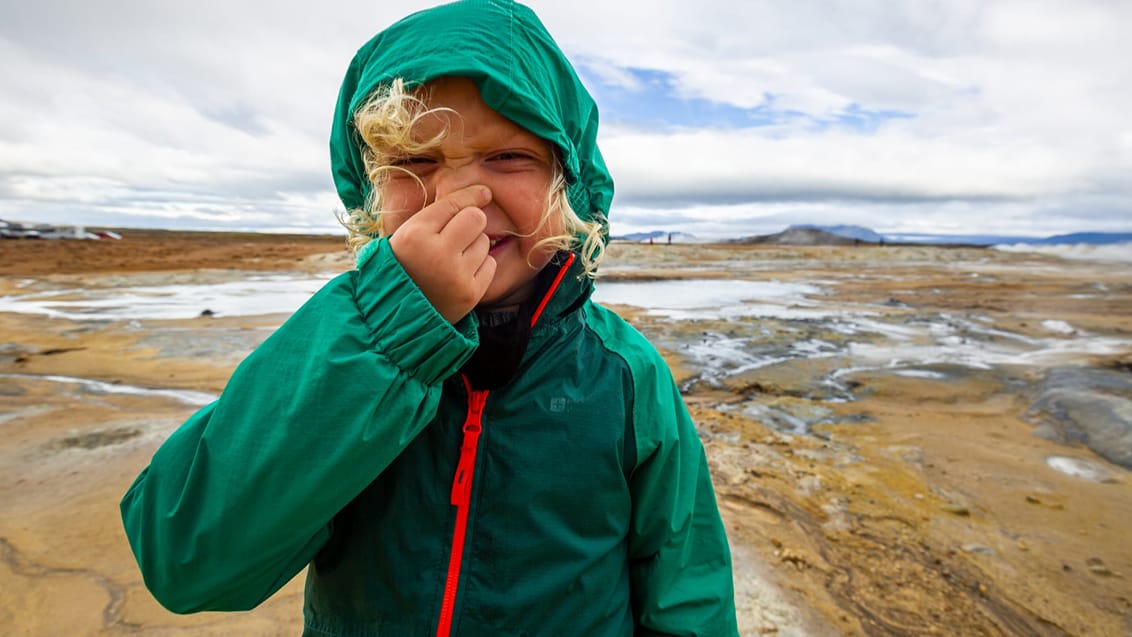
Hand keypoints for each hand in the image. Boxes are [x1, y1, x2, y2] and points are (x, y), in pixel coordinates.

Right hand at [388, 185, 496, 322]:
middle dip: (471, 222)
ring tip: (453, 259)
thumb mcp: (406, 235)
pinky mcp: (470, 294)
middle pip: (476, 218)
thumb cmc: (404, 266)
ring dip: (474, 246)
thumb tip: (485, 192)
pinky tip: (461, 274)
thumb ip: (438, 214)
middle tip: (459, 234)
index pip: (453, 204)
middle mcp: (436, 254)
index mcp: (414, 235)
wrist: (395, 314)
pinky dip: (480, 266)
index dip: (471, 196)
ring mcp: (455, 276)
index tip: (483, 193)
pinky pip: (490, 264)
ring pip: (484, 241)